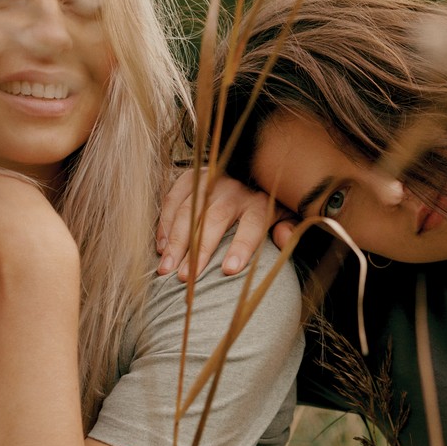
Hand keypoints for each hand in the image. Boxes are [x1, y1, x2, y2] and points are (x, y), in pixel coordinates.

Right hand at [157, 168, 291, 280]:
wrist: (250, 167)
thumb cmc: (267, 202)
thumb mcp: (285, 214)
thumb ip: (286, 228)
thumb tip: (285, 237)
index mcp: (259, 202)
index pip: (252, 225)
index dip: (241, 247)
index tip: (229, 270)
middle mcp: (233, 189)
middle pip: (213, 220)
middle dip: (199, 250)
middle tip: (185, 278)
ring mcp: (208, 181)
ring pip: (188, 211)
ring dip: (175, 241)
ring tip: (166, 268)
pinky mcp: (190, 177)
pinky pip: (172, 200)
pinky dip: (164, 224)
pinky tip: (160, 248)